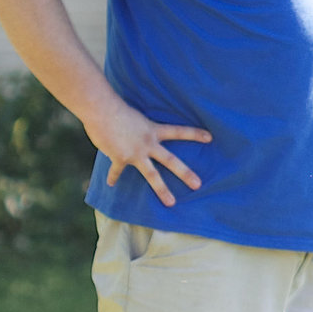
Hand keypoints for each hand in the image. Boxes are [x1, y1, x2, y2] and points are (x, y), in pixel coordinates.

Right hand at [88, 97, 211, 207]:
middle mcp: (148, 143)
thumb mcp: (136, 116)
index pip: (179, 131)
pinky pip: (117, 171)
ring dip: (162, 189)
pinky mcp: (120, 157)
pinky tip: (111, 185)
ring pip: (152, 175)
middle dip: (185, 173)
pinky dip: (113, 177)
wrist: (102, 110)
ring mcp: (135, 153)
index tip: (210, 138)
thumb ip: (140, 127)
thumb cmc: (117, 108)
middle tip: (198, 184)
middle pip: (171, 160)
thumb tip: (138, 133)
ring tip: (171, 203)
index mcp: (153, 130)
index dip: (194, 134)